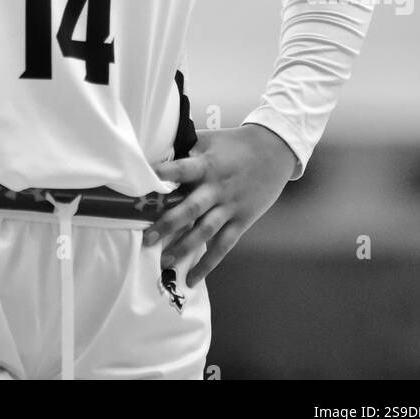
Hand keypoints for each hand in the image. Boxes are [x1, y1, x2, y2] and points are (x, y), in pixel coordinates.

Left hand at [143, 123, 296, 286]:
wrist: (274, 150)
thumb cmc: (234, 143)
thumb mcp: (209, 140)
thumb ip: (185, 149)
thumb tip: (153, 154)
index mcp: (206, 164)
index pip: (182, 169)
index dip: (165, 174)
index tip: (146, 182)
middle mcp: (217, 187)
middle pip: (191, 208)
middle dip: (168, 224)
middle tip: (147, 239)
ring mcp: (230, 206)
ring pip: (205, 231)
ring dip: (184, 247)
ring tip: (164, 262)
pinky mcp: (241, 220)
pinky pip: (223, 245)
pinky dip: (208, 263)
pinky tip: (192, 278)